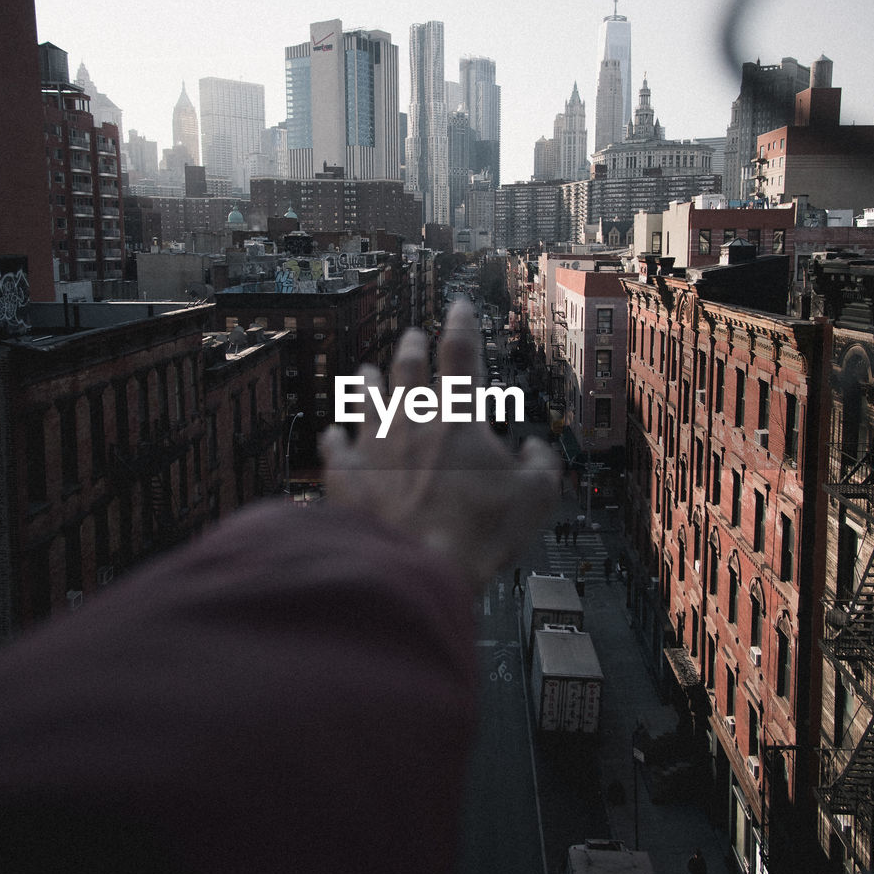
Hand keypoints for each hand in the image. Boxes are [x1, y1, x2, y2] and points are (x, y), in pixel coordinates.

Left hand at [320, 300, 560, 590]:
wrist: (416, 566)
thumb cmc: (478, 533)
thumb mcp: (535, 498)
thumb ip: (541, 464)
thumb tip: (535, 449)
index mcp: (458, 416)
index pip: (460, 354)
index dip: (462, 325)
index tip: (459, 306)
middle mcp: (411, 419)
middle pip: (406, 368)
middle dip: (411, 347)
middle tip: (412, 335)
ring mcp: (372, 444)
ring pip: (365, 398)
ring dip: (366, 381)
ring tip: (365, 371)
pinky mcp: (345, 475)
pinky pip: (335, 447)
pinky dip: (334, 438)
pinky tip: (332, 434)